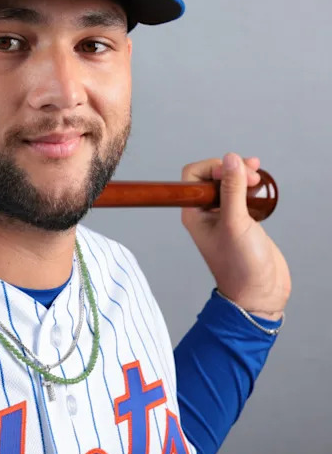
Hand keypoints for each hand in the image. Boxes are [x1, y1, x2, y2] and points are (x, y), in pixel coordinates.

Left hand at [181, 153, 289, 319]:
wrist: (259, 293)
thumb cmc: (240, 265)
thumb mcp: (236, 223)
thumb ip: (232, 190)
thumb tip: (230, 160)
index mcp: (194, 213)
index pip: (192, 176)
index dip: (212, 167)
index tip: (232, 171)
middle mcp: (206, 213)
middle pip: (212, 177)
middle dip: (231, 169)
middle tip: (252, 175)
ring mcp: (224, 217)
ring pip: (229, 185)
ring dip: (243, 176)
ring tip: (259, 178)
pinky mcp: (243, 221)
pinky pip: (243, 196)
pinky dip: (252, 188)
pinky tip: (262, 190)